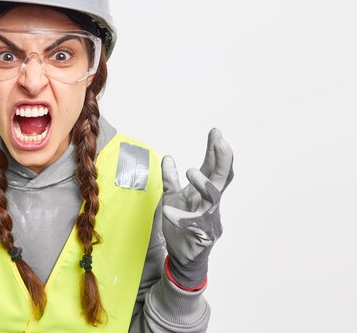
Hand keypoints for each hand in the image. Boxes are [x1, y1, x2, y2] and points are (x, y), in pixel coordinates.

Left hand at [161, 128, 233, 288]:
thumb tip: (167, 157)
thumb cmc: (181, 227)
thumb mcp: (172, 199)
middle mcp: (212, 204)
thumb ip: (170, 180)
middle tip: (220, 141)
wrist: (184, 257)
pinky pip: (193, 225)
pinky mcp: (203, 235)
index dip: (216, 151)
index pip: (214, 168)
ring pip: (214, 198)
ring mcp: (210, 219)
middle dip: (223, 159)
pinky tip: (169, 212)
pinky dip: (180, 217)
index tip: (216, 132)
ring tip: (190, 171)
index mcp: (205, 193)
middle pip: (222, 178)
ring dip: (204, 183)